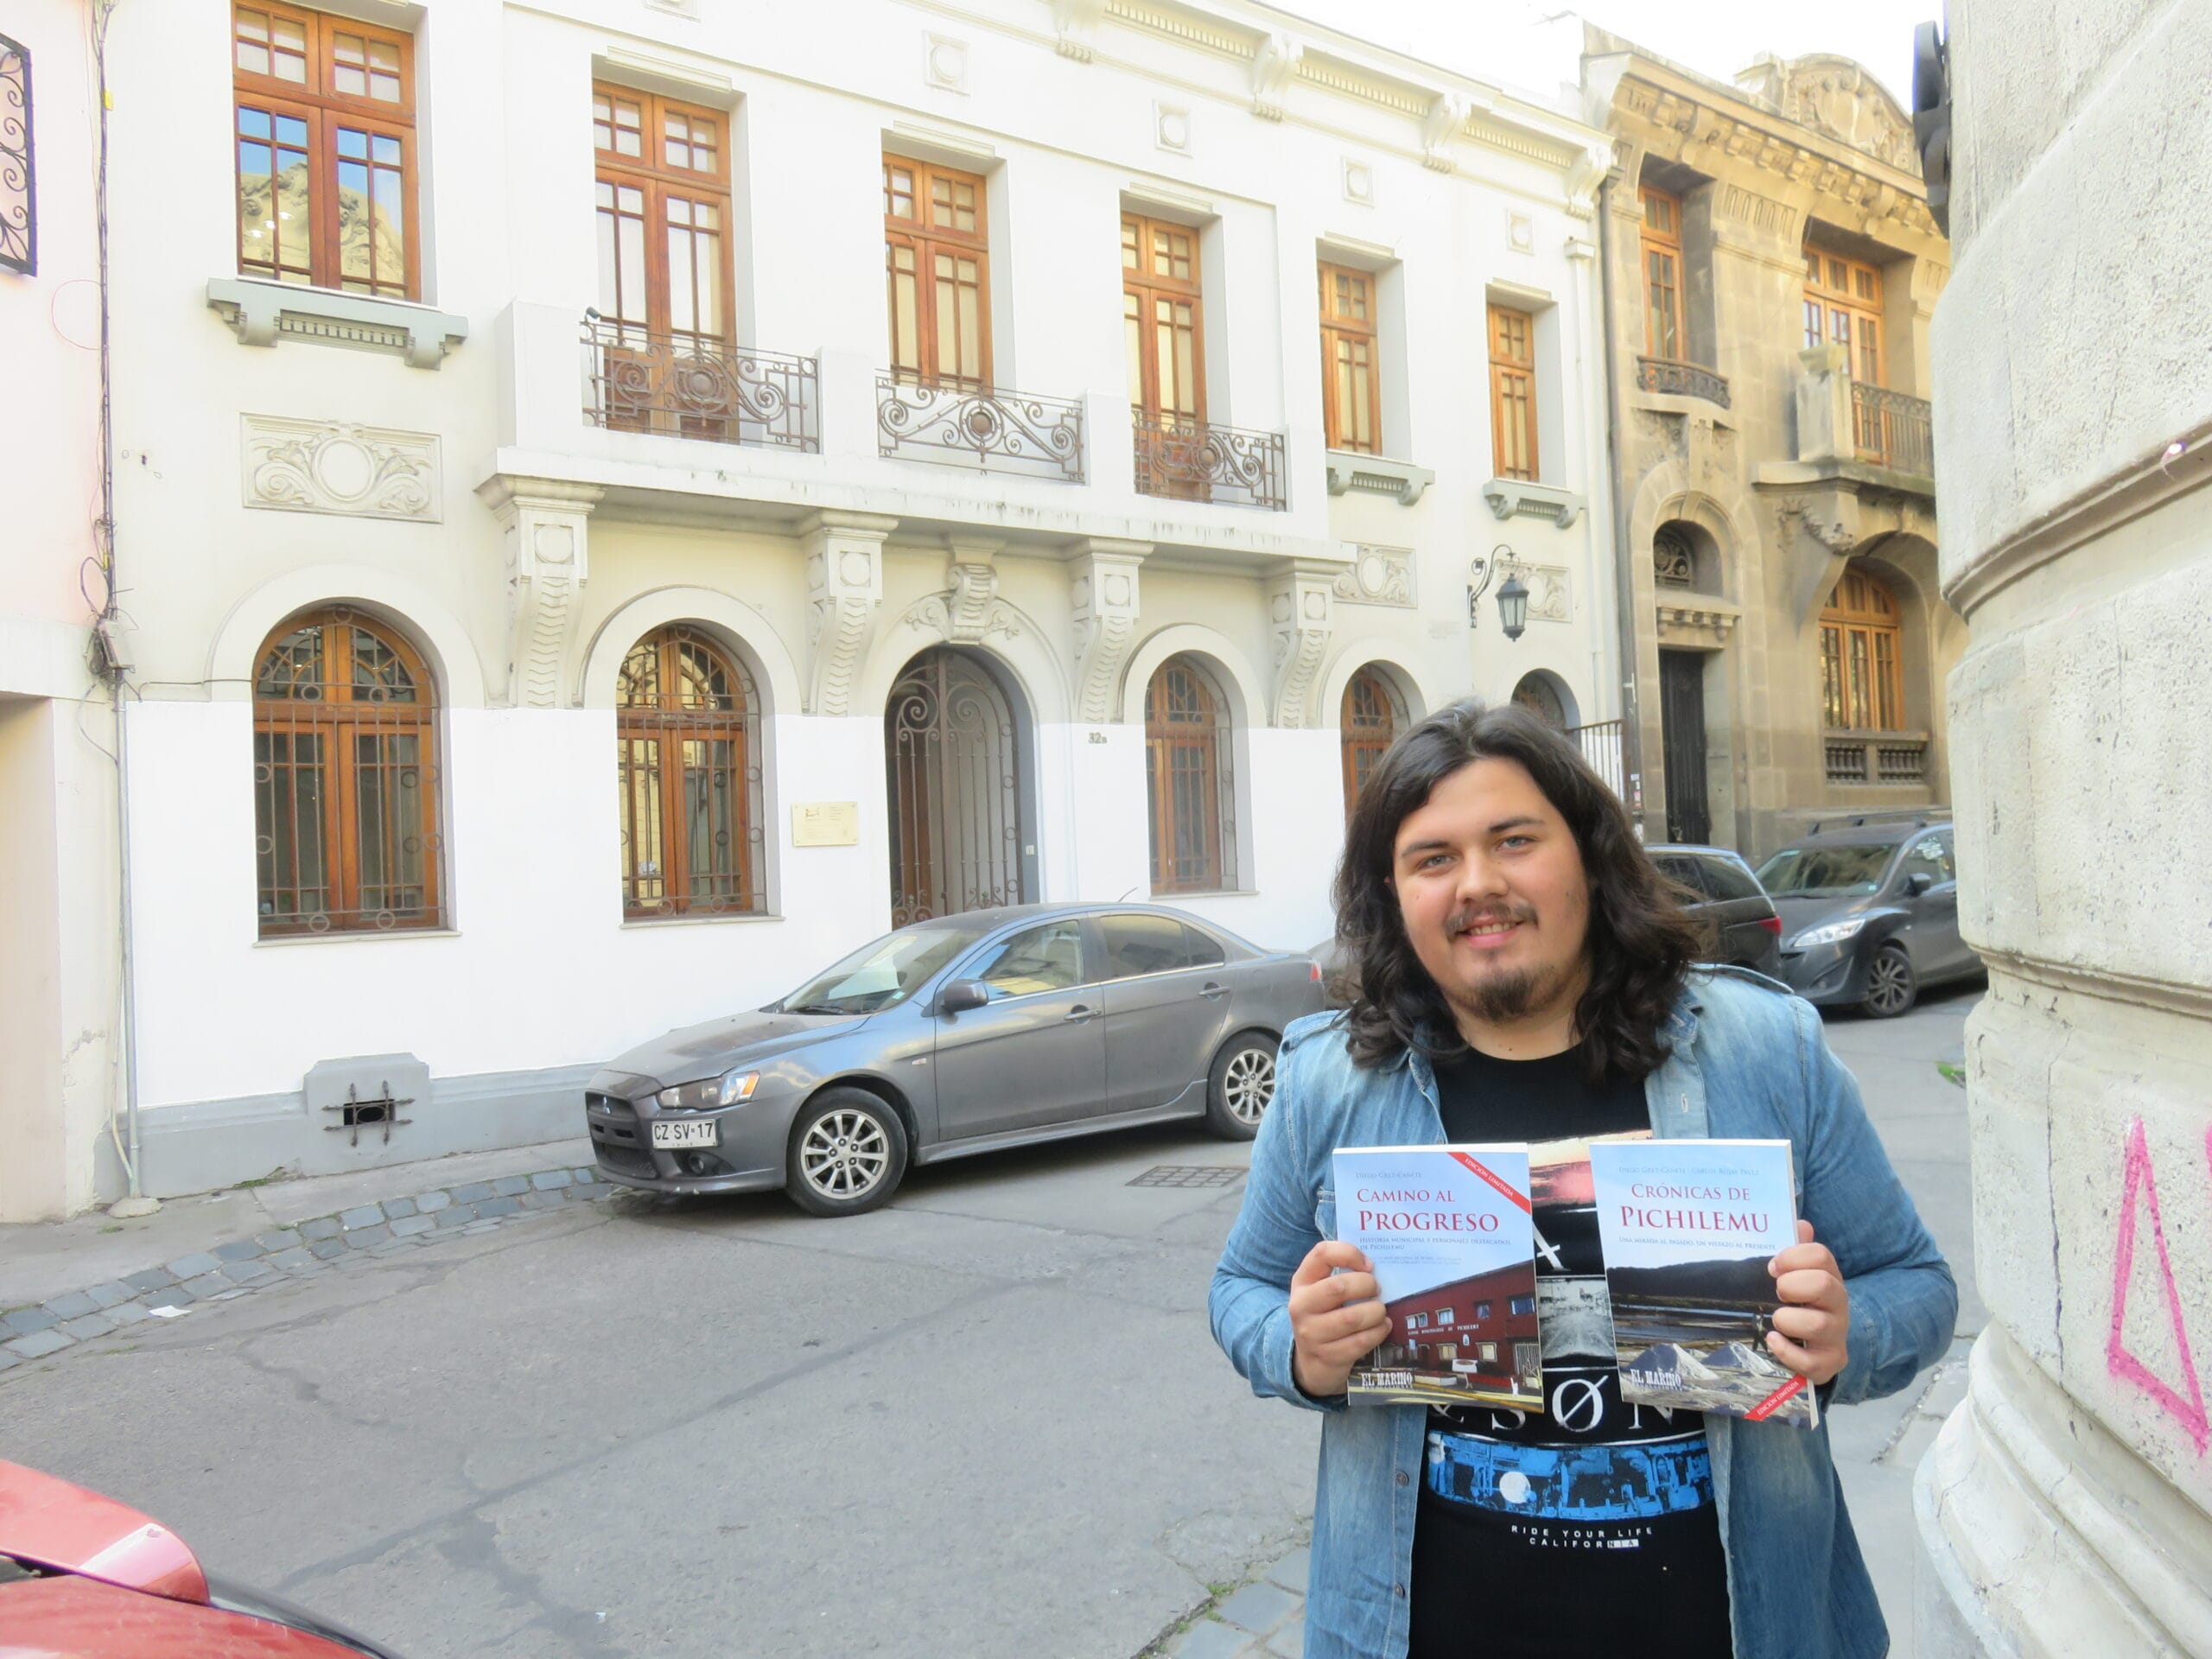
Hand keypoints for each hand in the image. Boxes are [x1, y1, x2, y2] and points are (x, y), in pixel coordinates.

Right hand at [1288, 1240, 1393, 1398]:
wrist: (1311, 1361)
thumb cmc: (1324, 1316)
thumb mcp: (1321, 1291)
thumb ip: (1341, 1274)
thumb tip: (1378, 1267)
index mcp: (1302, 1281)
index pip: (1322, 1254)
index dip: (1349, 1253)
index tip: (1368, 1265)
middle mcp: (1301, 1306)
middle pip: (1338, 1287)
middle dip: (1367, 1285)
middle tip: (1377, 1289)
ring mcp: (1312, 1334)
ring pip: (1352, 1318)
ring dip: (1376, 1312)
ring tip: (1380, 1311)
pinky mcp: (1328, 1356)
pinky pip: (1360, 1341)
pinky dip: (1378, 1332)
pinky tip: (1382, 1326)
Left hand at [1766, 1219, 1848, 1386]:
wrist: (1819, 1346)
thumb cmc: (1801, 1304)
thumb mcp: (1799, 1275)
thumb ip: (1798, 1249)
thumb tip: (1800, 1224)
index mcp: (1829, 1277)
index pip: (1821, 1255)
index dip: (1792, 1257)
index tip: (1773, 1267)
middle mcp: (1838, 1304)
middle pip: (1824, 1284)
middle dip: (1793, 1285)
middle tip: (1778, 1291)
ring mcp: (1836, 1335)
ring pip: (1817, 1324)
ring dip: (1787, 1319)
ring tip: (1776, 1318)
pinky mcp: (1829, 1363)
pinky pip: (1811, 1361)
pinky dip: (1787, 1351)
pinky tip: (1773, 1340)